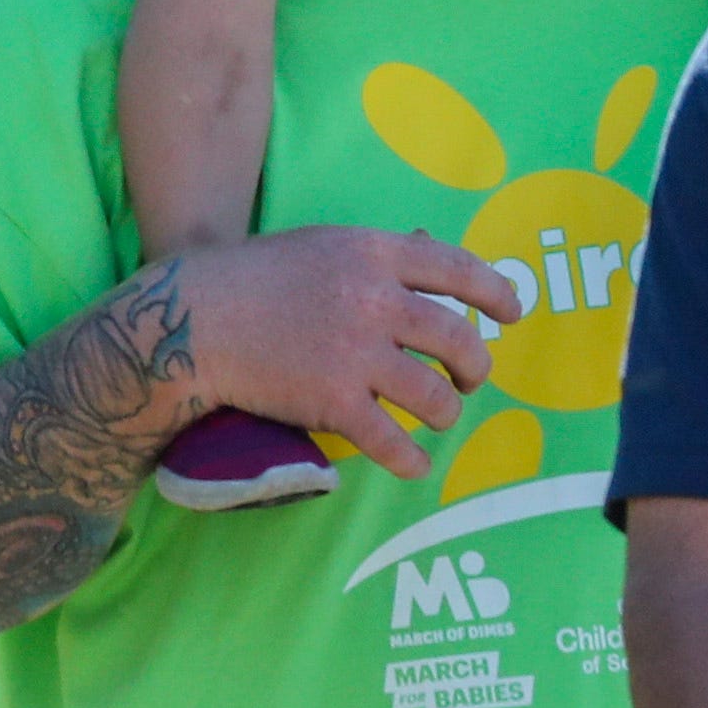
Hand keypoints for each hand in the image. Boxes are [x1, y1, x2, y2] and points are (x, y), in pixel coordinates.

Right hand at [160, 227, 507, 485]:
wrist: (195, 319)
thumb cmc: (256, 278)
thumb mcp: (322, 244)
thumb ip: (377, 255)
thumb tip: (431, 251)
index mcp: (374, 252)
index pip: (458, 269)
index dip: (496, 292)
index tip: (512, 312)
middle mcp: (375, 300)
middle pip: (460, 340)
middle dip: (475, 367)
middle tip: (469, 378)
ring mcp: (356, 354)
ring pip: (437, 398)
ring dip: (447, 412)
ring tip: (438, 416)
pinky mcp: (335, 404)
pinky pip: (393, 443)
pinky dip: (412, 459)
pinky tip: (414, 462)